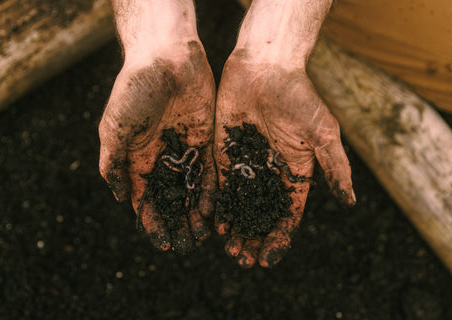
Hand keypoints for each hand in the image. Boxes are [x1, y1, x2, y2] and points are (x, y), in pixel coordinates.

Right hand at [99, 40, 215, 253]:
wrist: (166, 57)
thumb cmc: (134, 89)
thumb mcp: (114, 127)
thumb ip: (113, 162)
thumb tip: (121, 197)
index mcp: (136, 158)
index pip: (145, 198)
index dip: (152, 221)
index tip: (162, 242)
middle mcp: (161, 158)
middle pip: (170, 199)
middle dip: (176, 222)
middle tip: (187, 246)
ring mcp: (184, 150)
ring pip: (190, 189)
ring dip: (195, 213)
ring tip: (202, 237)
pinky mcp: (204, 140)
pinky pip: (208, 171)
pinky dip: (210, 191)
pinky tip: (215, 210)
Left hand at [214, 51, 354, 267]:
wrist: (265, 66)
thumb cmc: (299, 96)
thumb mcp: (322, 132)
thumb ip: (335, 166)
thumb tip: (350, 202)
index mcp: (295, 171)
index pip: (288, 212)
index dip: (280, 236)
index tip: (269, 258)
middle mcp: (270, 172)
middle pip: (262, 213)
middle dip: (254, 237)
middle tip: (244, 260)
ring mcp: (246, 163)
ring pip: (240, 203)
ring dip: (236, 227)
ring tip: (230, 249)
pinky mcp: (224, 151)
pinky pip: (220, 183)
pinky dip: (218, 204)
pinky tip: (214, 222)